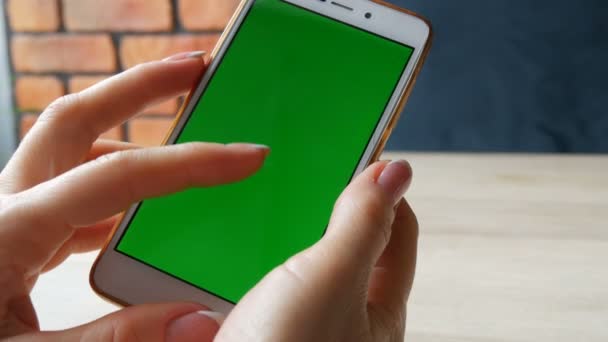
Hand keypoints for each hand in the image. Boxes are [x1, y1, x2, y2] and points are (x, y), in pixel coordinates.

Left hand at [0, 52, 269, 340]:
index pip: (117, 176)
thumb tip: (199, 321)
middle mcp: (6, 206)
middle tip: (196, 68)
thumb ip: (116, 339)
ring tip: (180, 128)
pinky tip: (144, 207)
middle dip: (140, 87)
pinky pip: (73, 194)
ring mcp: (9, 216)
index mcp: (5, 229)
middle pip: (75, 119)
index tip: (247, 155)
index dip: (190, 163)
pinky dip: (116, 186)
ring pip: (74, 151)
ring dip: (130, 131)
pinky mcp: (15, 235)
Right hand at [216, 160, 417, 341]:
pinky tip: (220, 259)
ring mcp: (300, 331)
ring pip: (291, 269)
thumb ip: (362, 224)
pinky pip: (252, 292)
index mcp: (379, 312)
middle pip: (344, 247)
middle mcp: (343, 323)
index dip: (379, 188)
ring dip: (271, 242)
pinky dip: (239, 271)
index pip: (398, 230)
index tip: (348, 152)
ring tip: (247, 214)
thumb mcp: (331, 277)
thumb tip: (397, 172)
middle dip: (319, 211)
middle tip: (289, 179)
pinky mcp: (258, 336)